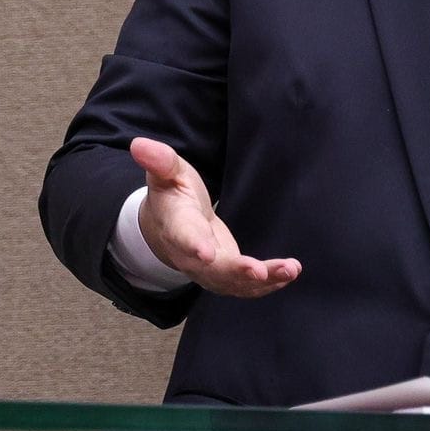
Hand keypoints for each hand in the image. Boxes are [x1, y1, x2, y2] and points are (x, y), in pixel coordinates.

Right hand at [130, 137, 300, 297]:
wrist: (169, 227)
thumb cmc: (173, 196)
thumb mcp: (168, 174)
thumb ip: (160, 162)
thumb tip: (140, 144)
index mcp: (176, 225)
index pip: (183, 236)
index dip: (194, 245)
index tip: (206, 253)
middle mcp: (191, 254)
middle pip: (212, 268)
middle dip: (236, 271)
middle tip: (258, 270)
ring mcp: (208, 270)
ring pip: (232, 282)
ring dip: (262, 280)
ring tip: (289, 271)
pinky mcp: (224, 275)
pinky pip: (244, 286)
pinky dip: (267, 284)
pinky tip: (289, 275)